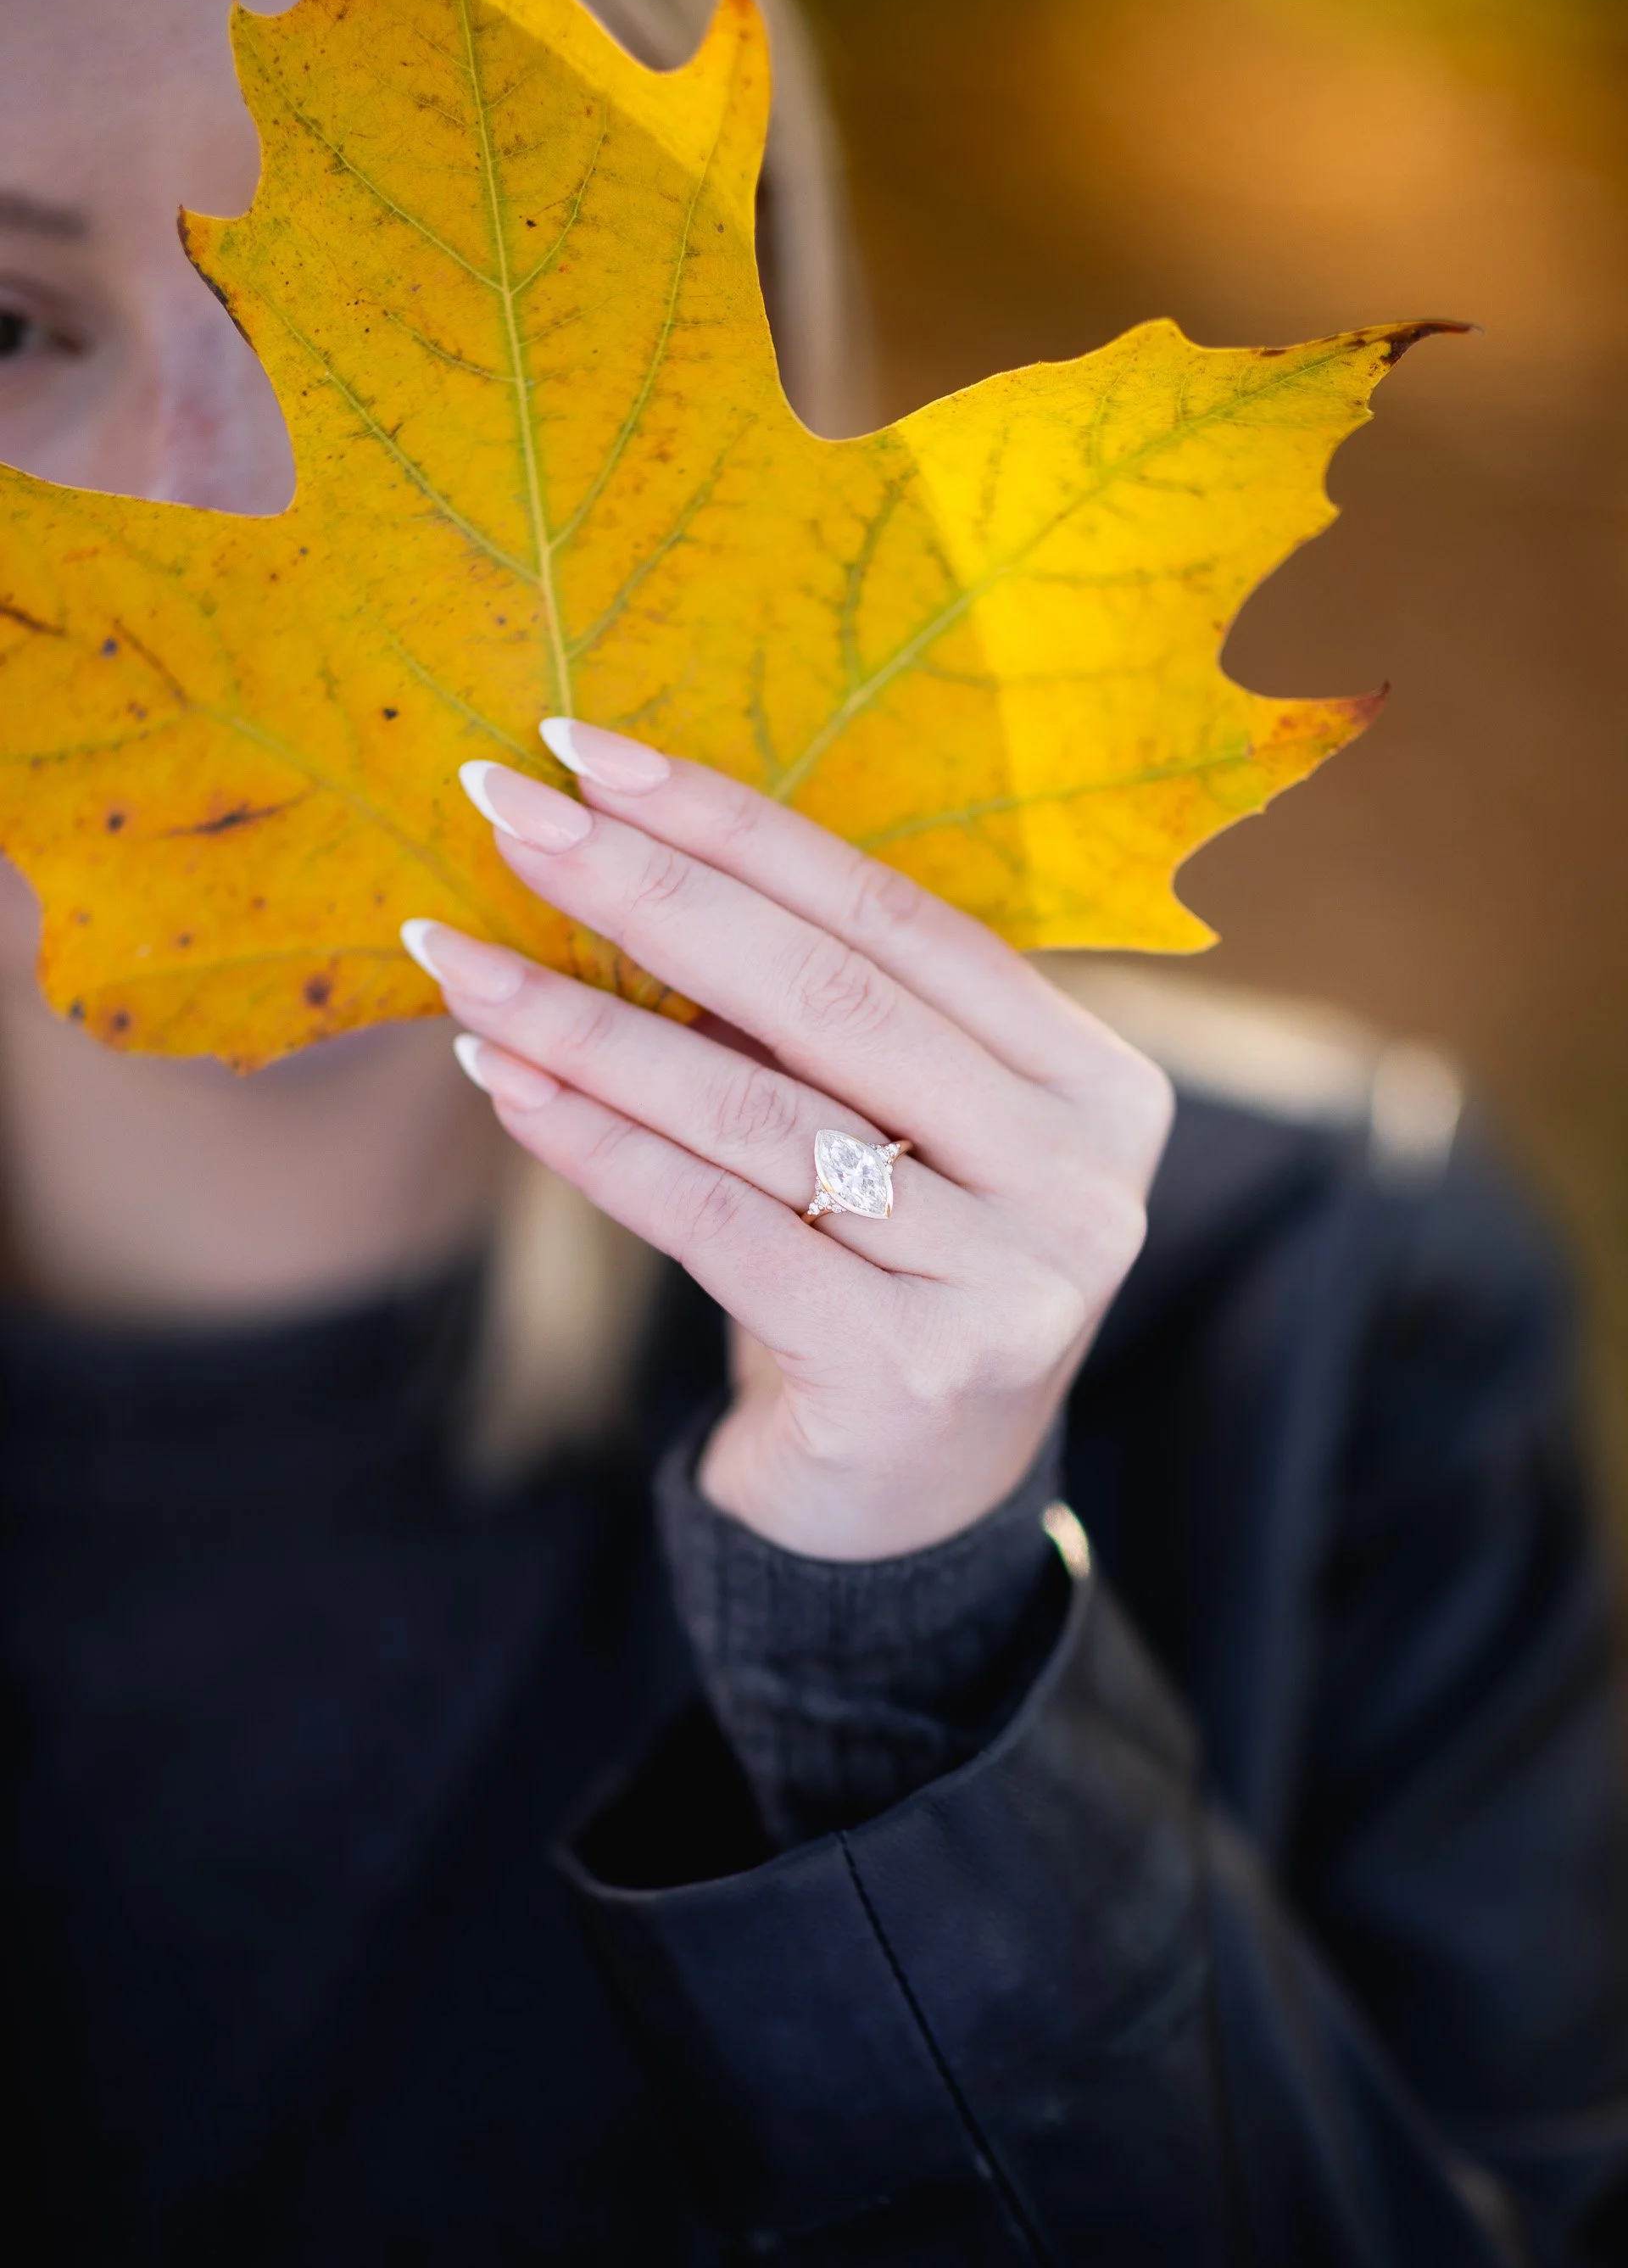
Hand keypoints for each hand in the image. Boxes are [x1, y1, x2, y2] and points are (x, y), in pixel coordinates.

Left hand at [402, 720, 1172, 1560]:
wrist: (902, 1513)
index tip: (590, 754)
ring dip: (590, 1026)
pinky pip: (718, 1224)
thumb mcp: (881, 1132)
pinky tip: (505, 1084)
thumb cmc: (880, 1279)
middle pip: (832, 995)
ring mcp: (1010, 1279)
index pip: (897, 917)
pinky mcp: (909, 1370)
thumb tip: (619, 854)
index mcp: (1094, 1080)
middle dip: (649, 891)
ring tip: (462, 962)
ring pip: (760, 1112)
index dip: (736, 827)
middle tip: (506, 810)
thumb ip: (809, 1021)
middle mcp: (1080, 1173)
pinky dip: (598, 1147)